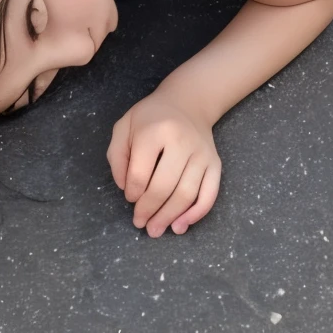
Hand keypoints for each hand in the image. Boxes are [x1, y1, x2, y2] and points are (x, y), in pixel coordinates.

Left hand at [107, 91, 221, 237]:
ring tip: (156, 229)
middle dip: (149, 211)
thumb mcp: (124, 127)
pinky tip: (181, 225)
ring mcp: (202, 153)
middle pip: (164, 187)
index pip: (140, 173)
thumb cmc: (151, 118)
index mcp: (155, 131)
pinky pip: (209, 194)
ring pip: (186, 194)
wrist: (187, 103)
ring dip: (169, 217)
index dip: (132, 192)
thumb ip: (117, 156)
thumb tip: (125, 188)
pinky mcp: (215, 163)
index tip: (130, 197)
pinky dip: (196, 215)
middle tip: (140, 223)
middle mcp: (182, 141)